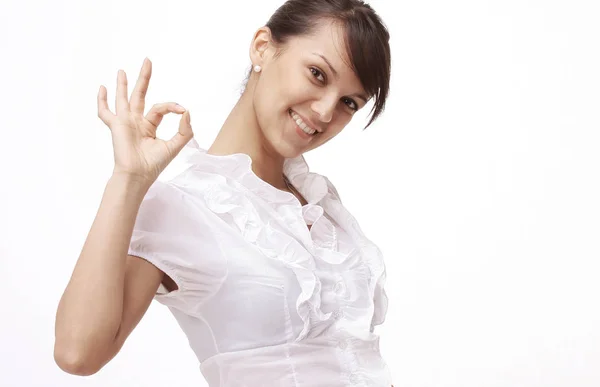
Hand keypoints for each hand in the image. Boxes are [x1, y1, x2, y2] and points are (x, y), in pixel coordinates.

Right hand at [97, 57, 192, 185]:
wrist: (137, 175)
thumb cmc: (154, 165)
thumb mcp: (175, 146)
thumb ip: (184, 130)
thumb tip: (186, 112)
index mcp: (149, 126)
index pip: (161, 108)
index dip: (172, 106)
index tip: (181, 109)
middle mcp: (136, 122)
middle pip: (140, 95)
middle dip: (144, 78)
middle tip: (148, 60)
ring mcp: (125, 122)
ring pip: (123, 98)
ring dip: (122, 84)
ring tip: (122, 70)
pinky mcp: (116, 125)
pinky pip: (105, 112)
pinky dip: (102, 101)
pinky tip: (102, 88)